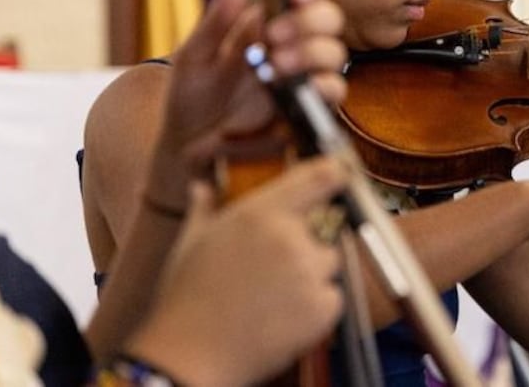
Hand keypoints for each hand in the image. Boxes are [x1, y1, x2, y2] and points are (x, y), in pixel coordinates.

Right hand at [122, 156, 348, 384]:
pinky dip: (316, 306)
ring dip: (312, 274)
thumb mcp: (191, 244)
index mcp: (260, 214)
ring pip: (330, 262)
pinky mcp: (323, 308)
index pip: (318, 176)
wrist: (188, 357)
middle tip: (275, 266)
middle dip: (308, 240)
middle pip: (326, 225)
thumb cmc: (186, 300)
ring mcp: (309, 273)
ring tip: (273, 295)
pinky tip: (282, 316)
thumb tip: (201, 188)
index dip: (336, 170)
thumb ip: (205, 209)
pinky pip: (333, 297)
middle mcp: (290, 238)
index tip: (343, 171)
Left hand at [147, 0, 346, 205]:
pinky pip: (334, 93)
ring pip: (335, 55)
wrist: (187, 149)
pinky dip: (322, 86)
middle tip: (274, 35)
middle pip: (330, 20)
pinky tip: (299, 87)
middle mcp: (295, 49)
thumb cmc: (192, 98)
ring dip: (313, 53)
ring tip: (275, 64)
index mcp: (271, 26)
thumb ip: (216, 22)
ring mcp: (305, 80)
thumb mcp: (195, 57)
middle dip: (308, 22)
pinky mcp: (310, 110)